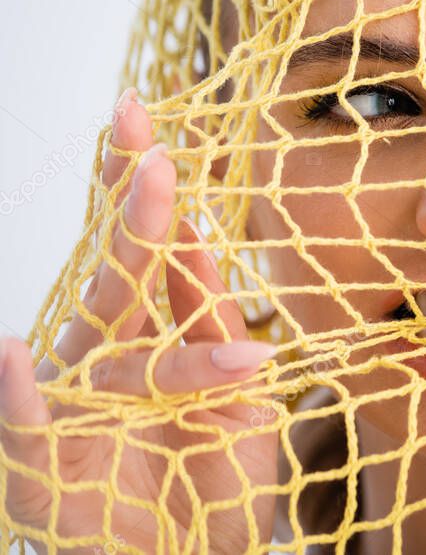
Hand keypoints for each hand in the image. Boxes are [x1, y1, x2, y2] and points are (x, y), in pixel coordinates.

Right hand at [0, 89, 278, 552]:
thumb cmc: (215, 476)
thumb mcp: (237, 394)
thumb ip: (210, 320)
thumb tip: (197, 234)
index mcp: (148, 334)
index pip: (144, 250)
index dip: (144, 186)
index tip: (152, 116)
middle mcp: (105, 356)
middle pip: (116, 265)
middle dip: (134, 197)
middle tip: (147, 129)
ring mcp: (74, 406)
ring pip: (93, 327)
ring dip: (118, 261)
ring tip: (149, 191)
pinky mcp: (48, 470)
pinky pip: (26, 432)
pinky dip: (15, 397)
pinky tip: (8, 354)